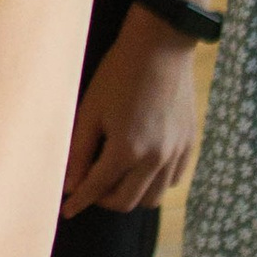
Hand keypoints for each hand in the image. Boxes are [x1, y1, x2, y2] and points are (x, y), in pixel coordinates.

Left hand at [62, 11, 203, 212]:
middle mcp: (156, 158)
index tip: (67, 211)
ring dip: (130, 195)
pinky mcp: (189, 144)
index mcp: (127, 149)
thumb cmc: (118, 74)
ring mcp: (177, 152)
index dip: (79, 202)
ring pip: (152, 197)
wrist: (161, 46)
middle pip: (127, 202)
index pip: (98, 189)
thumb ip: (79, 151)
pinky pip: (172, 180)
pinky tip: (140, 168)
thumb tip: (70, 185)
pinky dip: (153, 183)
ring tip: (113, 179)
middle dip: (103, 201)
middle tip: (89, 188)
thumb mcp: (90, 110)